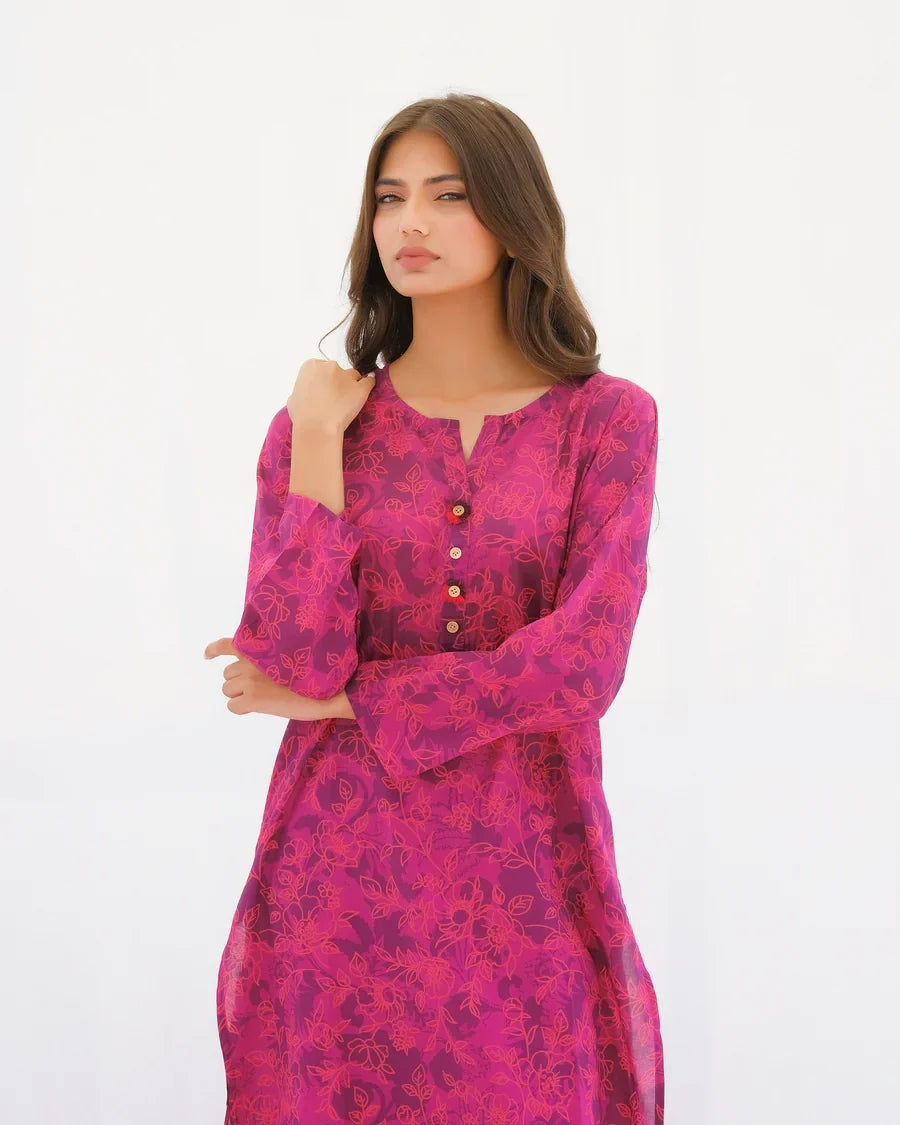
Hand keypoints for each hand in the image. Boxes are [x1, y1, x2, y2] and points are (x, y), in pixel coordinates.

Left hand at [203, 637, 328, 719]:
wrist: (327, 692)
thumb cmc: (312, 679)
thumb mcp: (288, 659)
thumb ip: (265, 661)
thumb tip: (247, 674)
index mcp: (262, 649)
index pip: (229, 644)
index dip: (215, 650)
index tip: (207, 656)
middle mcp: (252, 660)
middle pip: (228, 675)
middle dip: (239, 683)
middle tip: (262, 689)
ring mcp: (250, 678)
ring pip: (227, 690)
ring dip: (240, 697)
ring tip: (264, 698)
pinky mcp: (252, 697)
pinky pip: (232, 706)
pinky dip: (243, 710)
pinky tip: (260, 708)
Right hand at [287, 358, 375, 433]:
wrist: (316, 427)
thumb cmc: (302, 415)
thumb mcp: (294, 397)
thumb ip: (303, 389)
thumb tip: (308, 393)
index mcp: (311, 365)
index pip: (323, 368)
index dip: (325, 381)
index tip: (325, 392)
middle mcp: (330, 366)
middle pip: (339, 371)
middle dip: (338, 382)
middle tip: (335, 400)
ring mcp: (346, 375)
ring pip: (354, 376)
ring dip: (352, 386)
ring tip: (348, 402)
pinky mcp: (361, 388)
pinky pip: (369, 381)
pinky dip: (368, 385)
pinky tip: (365, 392)